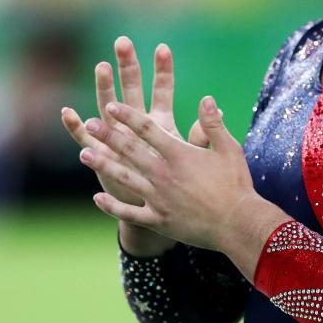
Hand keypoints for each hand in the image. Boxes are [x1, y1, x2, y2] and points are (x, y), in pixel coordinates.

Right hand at [60, 36, 211, 208]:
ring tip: (102, 67)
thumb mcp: (191, 156)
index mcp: (159, 122)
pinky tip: (68, 113)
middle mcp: (135, 124)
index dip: (163, 70)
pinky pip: (84, 139)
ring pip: (107, 106)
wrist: (156, 207)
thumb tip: (217, 110)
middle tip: (123, 42)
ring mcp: (116, 137)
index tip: (163, 47)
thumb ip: (202, 135)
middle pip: (131, 89)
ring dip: (104, 88)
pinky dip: (75, 127)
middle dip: (127, 66)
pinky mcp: (101, 155)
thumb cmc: (177, 181)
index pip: (162, 89)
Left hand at [77, 95, 258, 252]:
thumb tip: (207, 99)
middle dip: (108, 135)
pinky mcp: (157, 220)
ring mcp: (158, 198)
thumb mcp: (229, 149)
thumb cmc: (235, 185)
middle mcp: (163, 174)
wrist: (237, 224)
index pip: (147, 129)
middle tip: (91, 123)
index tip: (111, 106)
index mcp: (179, 154)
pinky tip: (97, 199)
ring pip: (123, 178)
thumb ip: (213, 124)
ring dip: (102, 165)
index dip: (127, 116)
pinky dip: (111, 207)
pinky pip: (128, 213)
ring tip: (84, 153)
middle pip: (129, 150)